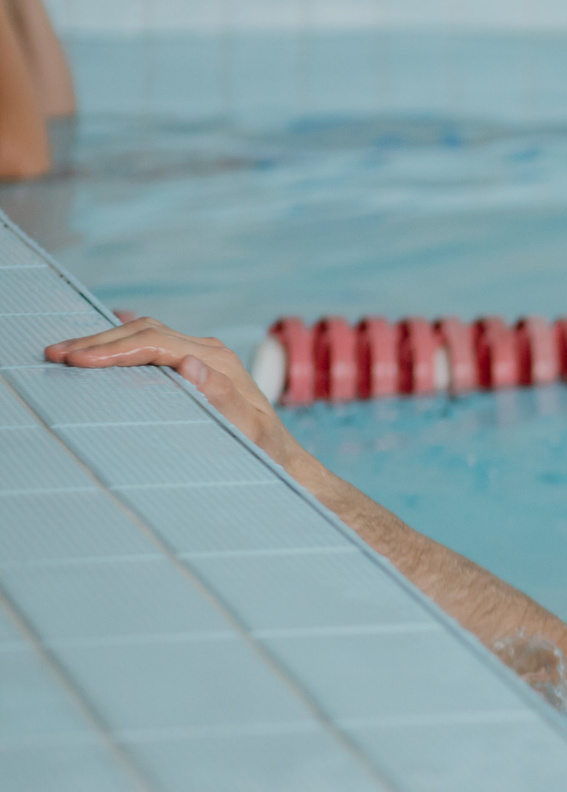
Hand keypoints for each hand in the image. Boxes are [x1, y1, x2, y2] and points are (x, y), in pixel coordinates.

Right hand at [46, 320, 313, 478]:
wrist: (284, 458)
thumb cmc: (267, 451)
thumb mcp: (250, 432)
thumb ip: (223, 398)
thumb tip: (188, 363)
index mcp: (217, 362)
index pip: (155, 344)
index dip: (114, 349)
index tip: (78, 360)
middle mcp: (209, 352)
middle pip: (144, 333)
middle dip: (98, 342)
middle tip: (56, 353)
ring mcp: (203, 357)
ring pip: (145, 334)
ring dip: (105, 341)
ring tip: (66, 353)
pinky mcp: (196, 366)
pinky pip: (152, 344)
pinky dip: (123, 343)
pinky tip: (102, 341)